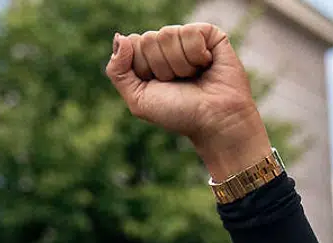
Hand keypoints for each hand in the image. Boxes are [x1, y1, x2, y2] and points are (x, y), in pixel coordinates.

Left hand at [105, 24, 272, 180]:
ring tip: (194, 77)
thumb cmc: (180, 114)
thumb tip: (120, 37)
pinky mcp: (209, 34)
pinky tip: (206, 65)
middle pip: (148, 39)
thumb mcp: (139, 99)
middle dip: (161, 68)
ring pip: (168, 34)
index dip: (144, 69)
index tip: (161, 86)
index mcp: (149, 58)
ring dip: (180, 65)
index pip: (133, 44)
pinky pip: (189, 32)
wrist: (215, 121)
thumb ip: (117, 71)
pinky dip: (196, 55)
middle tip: (180, 84)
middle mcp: (168, 46)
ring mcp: (188, 38)